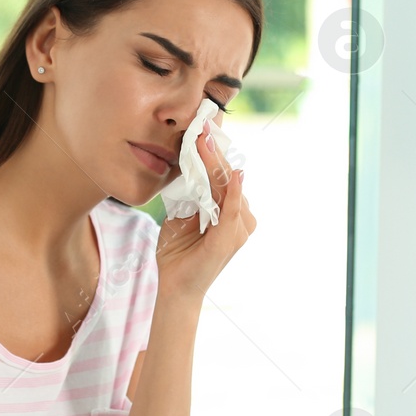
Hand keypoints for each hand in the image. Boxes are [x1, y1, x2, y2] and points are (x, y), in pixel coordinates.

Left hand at [155, 118, 255, 303]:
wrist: (175, 288)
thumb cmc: (179, 253)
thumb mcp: (182, 215)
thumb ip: (192, 194)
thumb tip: (189, 166)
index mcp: (230, 211)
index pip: (223, 176)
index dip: (213, 152)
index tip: (203, 128)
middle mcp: (240, 218)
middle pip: (226, 178)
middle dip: (213, 151)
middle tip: (203, 127)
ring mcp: (238, 230)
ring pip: (227, 189)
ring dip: (216, 164)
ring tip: (205, 141)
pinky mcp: (229, 241)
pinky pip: (231, 211)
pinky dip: (232, 193)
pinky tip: (233, 174)